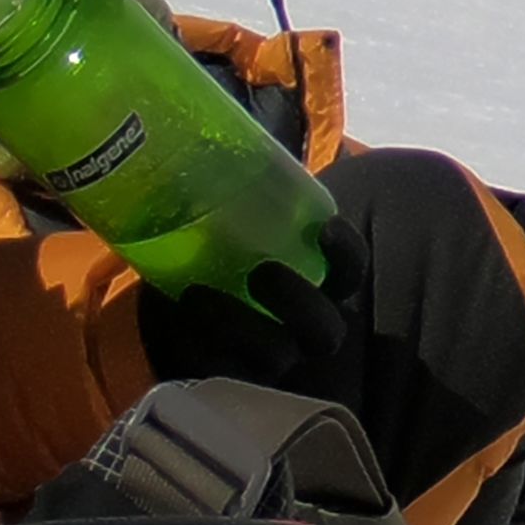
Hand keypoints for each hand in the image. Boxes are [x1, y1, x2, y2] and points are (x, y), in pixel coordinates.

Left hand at [135, 218, 366, 394]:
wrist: (176, 304)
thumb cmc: (217, 252)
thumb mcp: (235, 225)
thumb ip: (238, 200)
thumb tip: (211, 142)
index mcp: (318, 285)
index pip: (349, 271)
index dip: (344, 253)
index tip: (323, 227)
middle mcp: (303, 330)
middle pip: (323, 331)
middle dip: (297, 303)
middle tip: (261, 271)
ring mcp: (268, 362)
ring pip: (275, 359)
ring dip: (241, 327)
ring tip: (197, 296)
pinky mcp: (225, 382)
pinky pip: (219, 376)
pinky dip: (197, 349)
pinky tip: (176, 321)